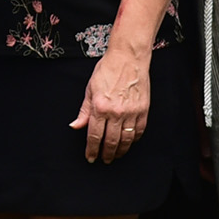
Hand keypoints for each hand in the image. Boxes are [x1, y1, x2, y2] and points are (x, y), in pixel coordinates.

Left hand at [75, 45, 150, 162]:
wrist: (128, 58)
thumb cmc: (107, 70)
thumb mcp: (90, 89)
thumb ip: (84, 111)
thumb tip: (75, 126)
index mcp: (100, 107)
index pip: (94, 136)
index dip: (92, 150)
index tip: (91, 157)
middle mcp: (116, 112)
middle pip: (111, 142)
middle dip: (106, 154)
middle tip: (104, 160)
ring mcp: (131, 112)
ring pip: (126, 140)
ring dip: (120, 151)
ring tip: (116, 155)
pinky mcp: (143, 110)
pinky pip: (139, 131)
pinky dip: (133, 140)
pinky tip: (129, 143)